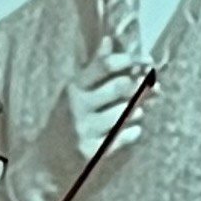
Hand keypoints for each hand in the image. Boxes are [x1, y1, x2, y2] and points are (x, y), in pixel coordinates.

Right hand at [52, 36, 154, 165]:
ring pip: (125, 113)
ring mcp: (85, 129)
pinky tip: (133, 129)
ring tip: (140, 110)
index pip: (105, 65)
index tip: (148, 61)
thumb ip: (94, 69)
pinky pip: (124, 136)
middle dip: (141, 85)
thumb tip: (109, 39)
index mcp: (75, 87)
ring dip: (138, 109)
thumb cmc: (65, 120)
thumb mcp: (75, 92)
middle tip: (153, 85)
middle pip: (120, 87)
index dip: (131, 60)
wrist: (47, 160)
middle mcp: (78, 106)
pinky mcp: (93, 151)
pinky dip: (134, 131)